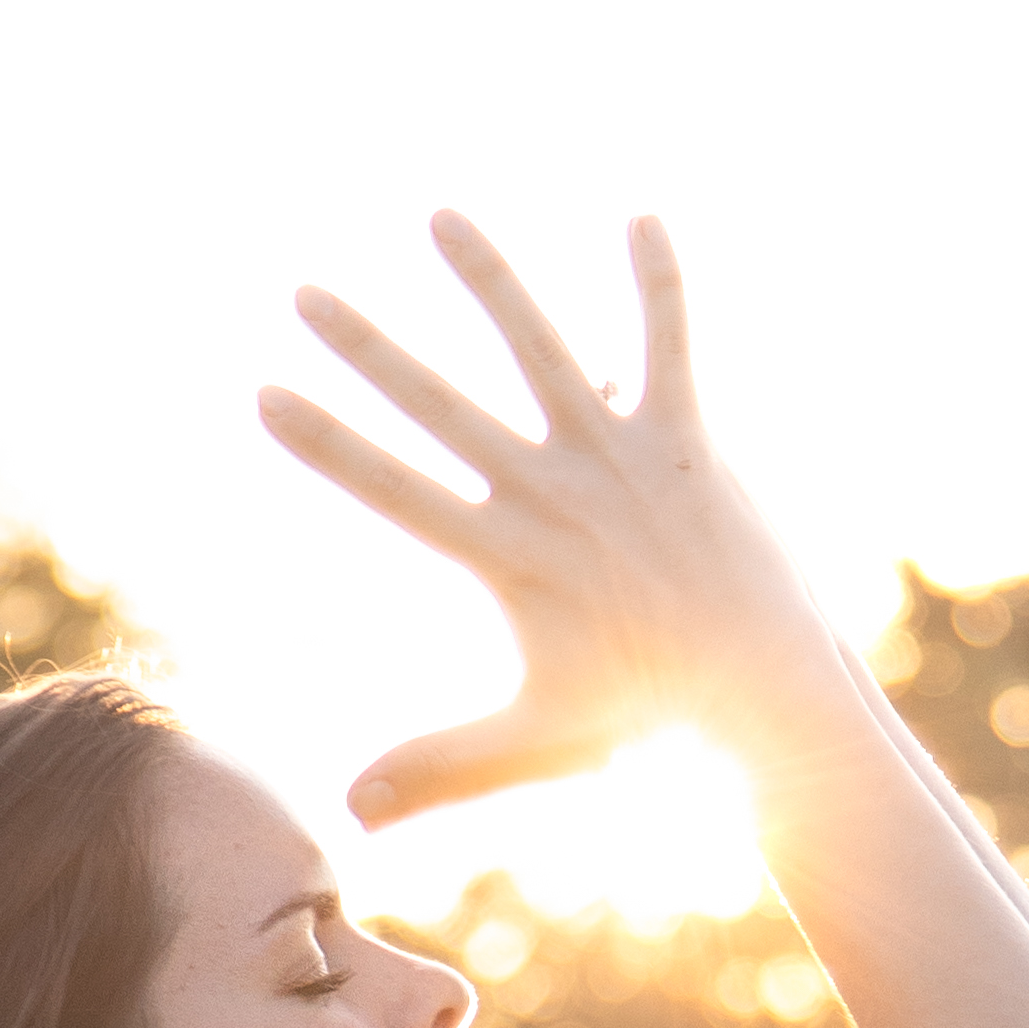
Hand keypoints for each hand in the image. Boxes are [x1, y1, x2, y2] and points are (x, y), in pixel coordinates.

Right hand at [259, 214, 849, 825]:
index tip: (264, 393)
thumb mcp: (533, 745)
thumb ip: (439, 767)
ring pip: (542, 351)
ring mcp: (620, 461)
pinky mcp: (685, 443)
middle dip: (369, 349)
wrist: (764, 702)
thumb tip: (348, 812)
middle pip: (442, 409)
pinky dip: (657, 284)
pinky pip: (669, 345)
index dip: (326, 442)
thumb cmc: (646, 726)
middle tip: (305, 294)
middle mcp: (555, 494)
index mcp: (510, 558)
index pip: (394, 490)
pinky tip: (641, 215)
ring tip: (441, 217)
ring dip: (491, 281)